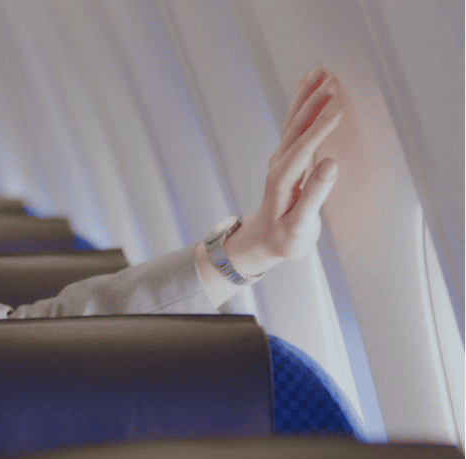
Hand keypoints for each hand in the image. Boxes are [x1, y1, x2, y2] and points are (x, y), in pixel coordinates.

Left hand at [224, 67, 343, 275]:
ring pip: (293, 122)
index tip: (339, 108)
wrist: (264, 242)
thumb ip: (313, 196)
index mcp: (282, 180)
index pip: (303, 148)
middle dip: (312, 102)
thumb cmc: (284, 239)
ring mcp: (280, 160)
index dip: (320, 128)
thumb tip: (330, 163)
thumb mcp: (299, 226)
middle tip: (332, 78)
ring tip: (320, 72)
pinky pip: (294, 127)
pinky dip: (302, 106)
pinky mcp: (286, 159)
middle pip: (295, 127)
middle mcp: (278, 165)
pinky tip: (308, 90)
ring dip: (306, 97)